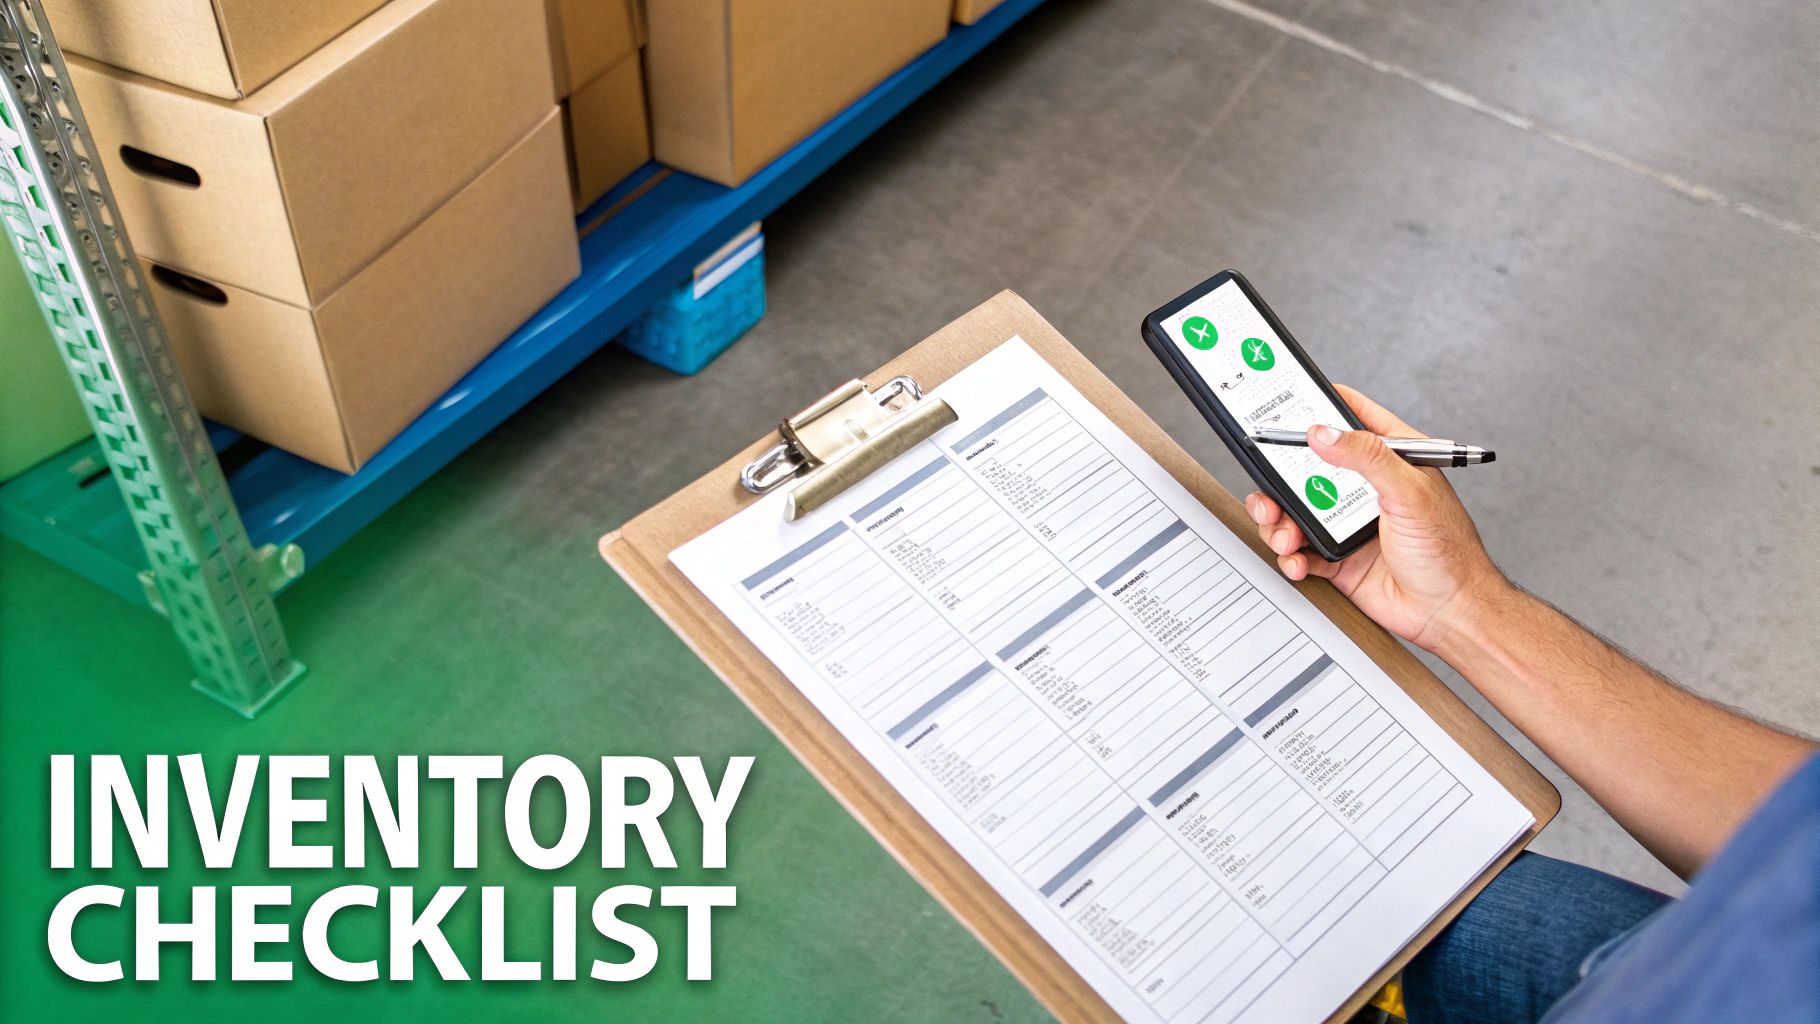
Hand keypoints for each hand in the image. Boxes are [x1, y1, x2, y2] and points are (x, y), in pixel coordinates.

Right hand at [1244, 385, 1511, 650]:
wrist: (1448, 613)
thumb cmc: (1448, 551)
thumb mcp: (1409, 493)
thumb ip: (1368, 457)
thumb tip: (1325, 433)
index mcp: (1391, 460)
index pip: (1353, 418)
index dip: (1321, 407)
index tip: (1286, 404)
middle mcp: (1366, 488)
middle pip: (1308, 467)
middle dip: (1281, 478)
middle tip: (1271, 491)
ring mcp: (1349, 522)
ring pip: (1296, 510)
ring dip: (1280, 521)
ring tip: (1286, 535)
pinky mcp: (1337, 557)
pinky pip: (1300, 549)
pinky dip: (1290, 555)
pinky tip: (1297, 560)